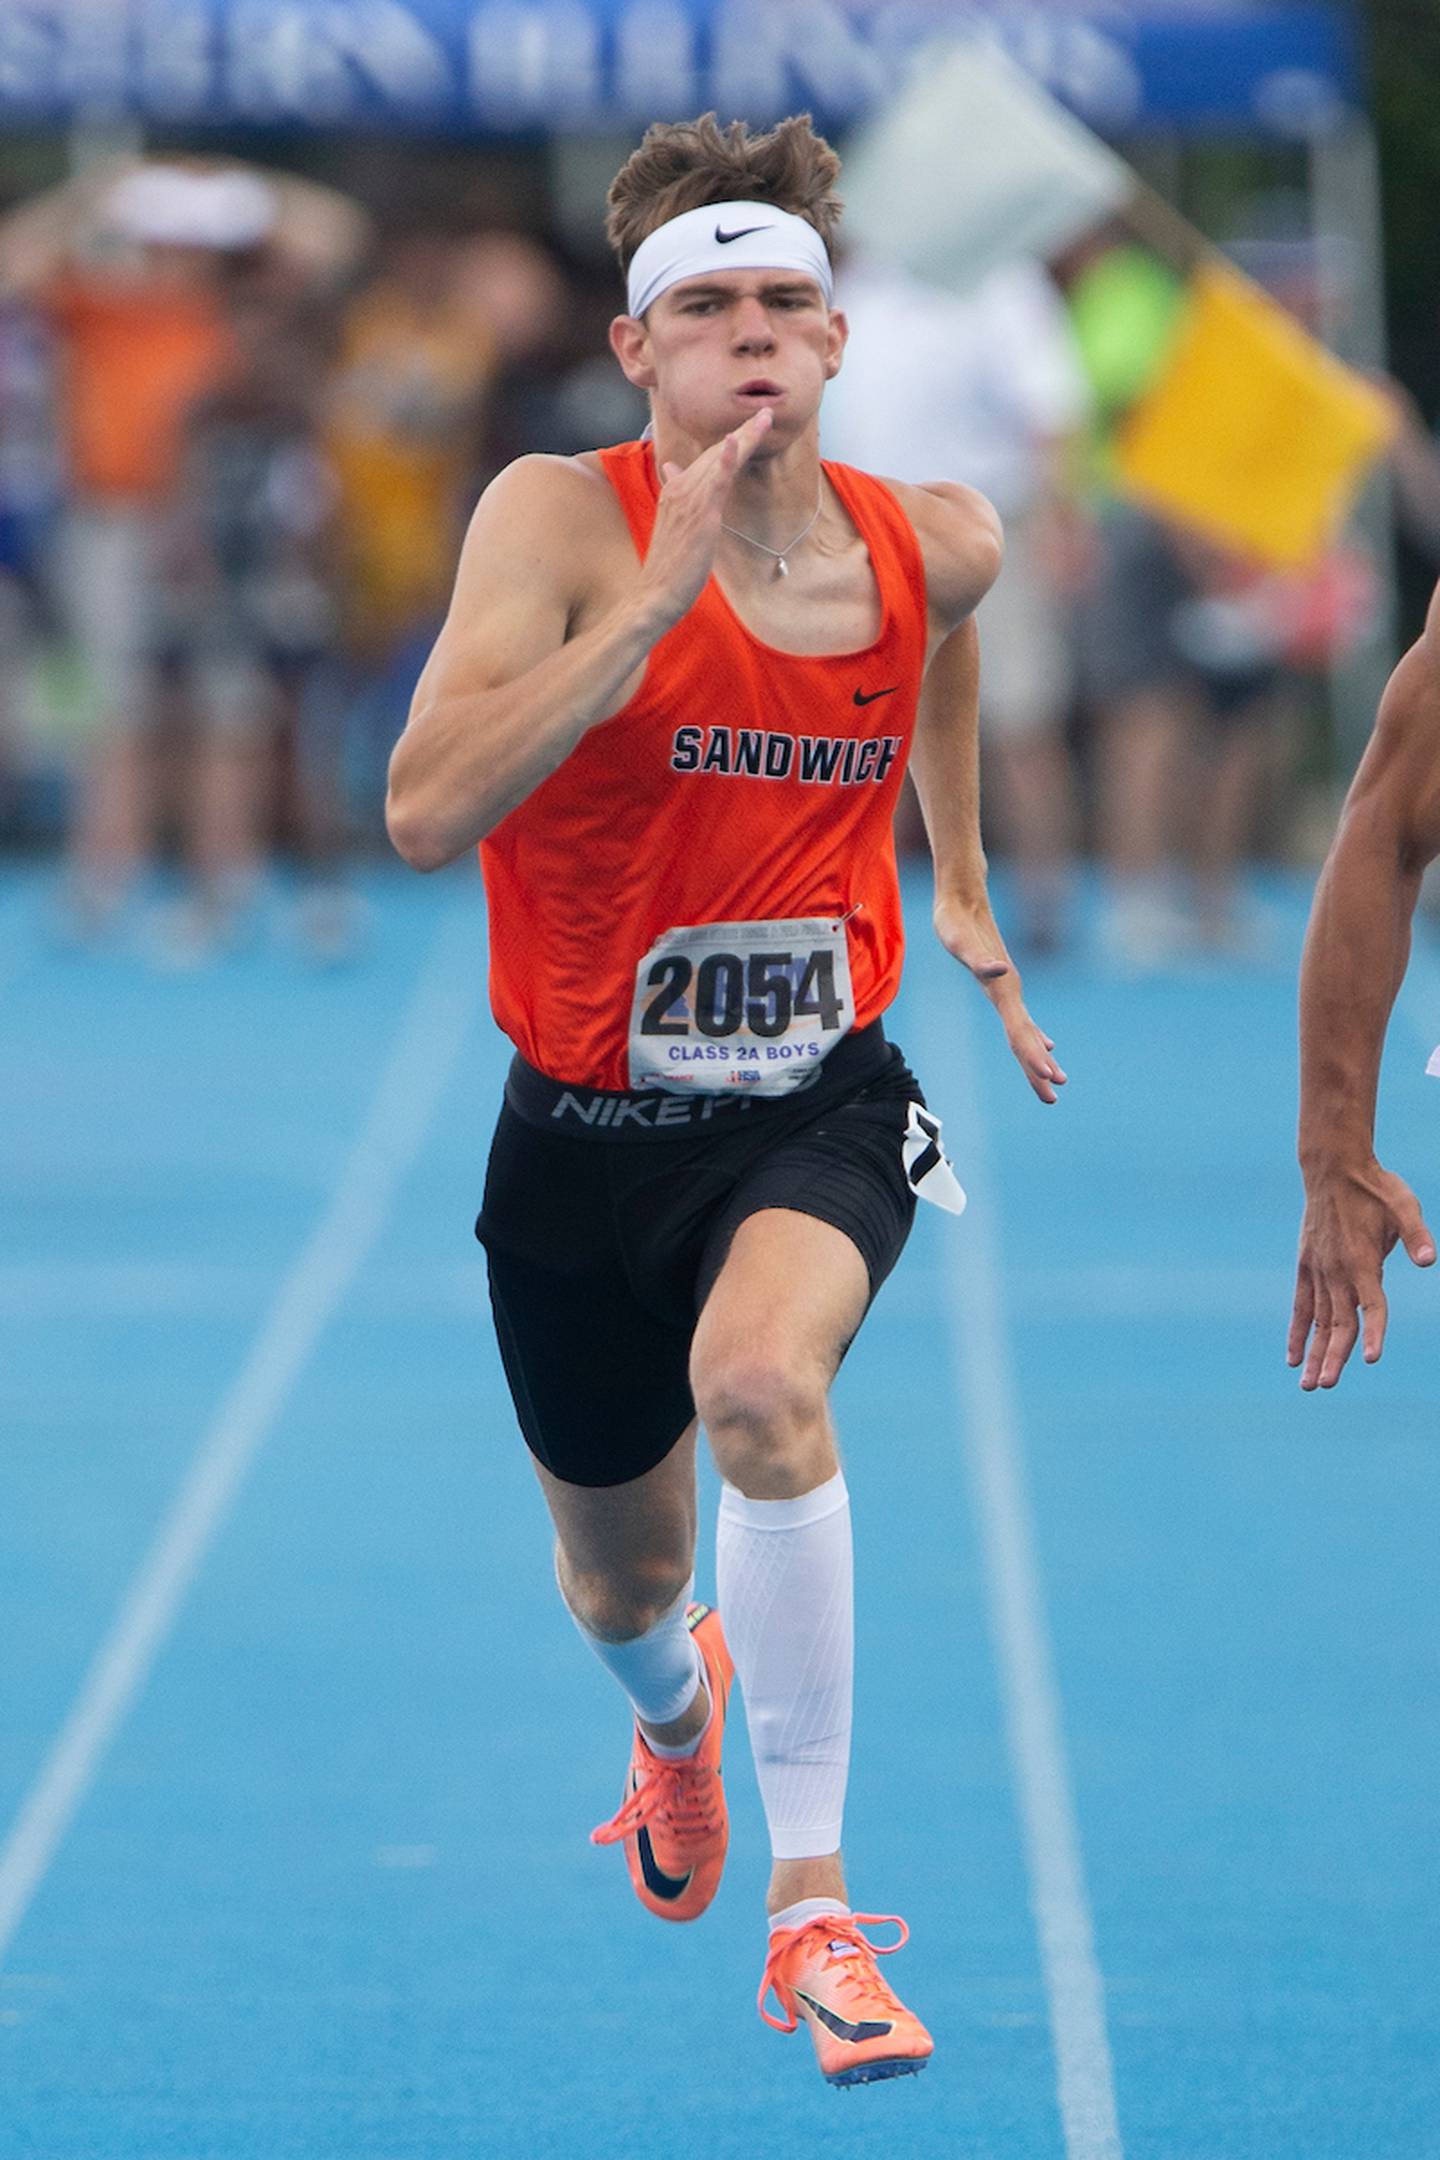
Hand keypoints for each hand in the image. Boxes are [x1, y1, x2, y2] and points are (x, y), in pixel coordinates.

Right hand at [637, 408, 773, 630]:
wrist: (655, 594)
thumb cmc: (667, 568)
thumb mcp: (674, 527)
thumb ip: (677, 497)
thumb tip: (672, 469)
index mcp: (675, 491)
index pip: (706, 460)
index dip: (729, 442)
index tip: (749, 427)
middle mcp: (680, 488)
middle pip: (715, 453)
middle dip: (743, 431)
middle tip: (767, 412)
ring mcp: (689, 499)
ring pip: (720, 460)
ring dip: (744, 436)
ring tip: (765, 417)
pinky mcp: (700, 514)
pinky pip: (715, 480)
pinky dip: (725, 458)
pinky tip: (736, 440)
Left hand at [934, 892, 1066, 1104]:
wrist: (964, 897)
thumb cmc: (954, 922)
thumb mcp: (959, 941)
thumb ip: (980, 959)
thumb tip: (999, 969)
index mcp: (1002, 989)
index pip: (1019, 1032)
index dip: (1032, 1057)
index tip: (1046, 1079)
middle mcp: (1009, 991)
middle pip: (1026, 1039)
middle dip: (1038, 1070)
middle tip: (1052, 1098)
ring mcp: (1008, 988)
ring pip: (1027, 1031)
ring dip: (1039, 1057)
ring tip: (1055, 1079)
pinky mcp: (1003, 983)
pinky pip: (1023, 1018)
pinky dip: (1034, 1035)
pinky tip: (1046, 1044)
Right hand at [1288, 1158, 1434, 1388]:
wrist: (1332, 1168)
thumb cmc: (1375, 1186)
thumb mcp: (1404, 1203)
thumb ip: (1416, 1233)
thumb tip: (1429, 1259)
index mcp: (1362, 1259)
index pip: (1370, 1304)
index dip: (1374, 1331)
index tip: (1371, 1358)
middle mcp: (1337, 1271)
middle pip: (1338, 1321)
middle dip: (1333, 1356)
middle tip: (1327, 1385)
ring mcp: (1318, 1270)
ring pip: (1318, 1321)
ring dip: (1314, 1353)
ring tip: (1309, 1385)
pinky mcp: (1306, 1266)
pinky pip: (1301, 1306)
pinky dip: (1297, 1332)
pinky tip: (1293, 1358)